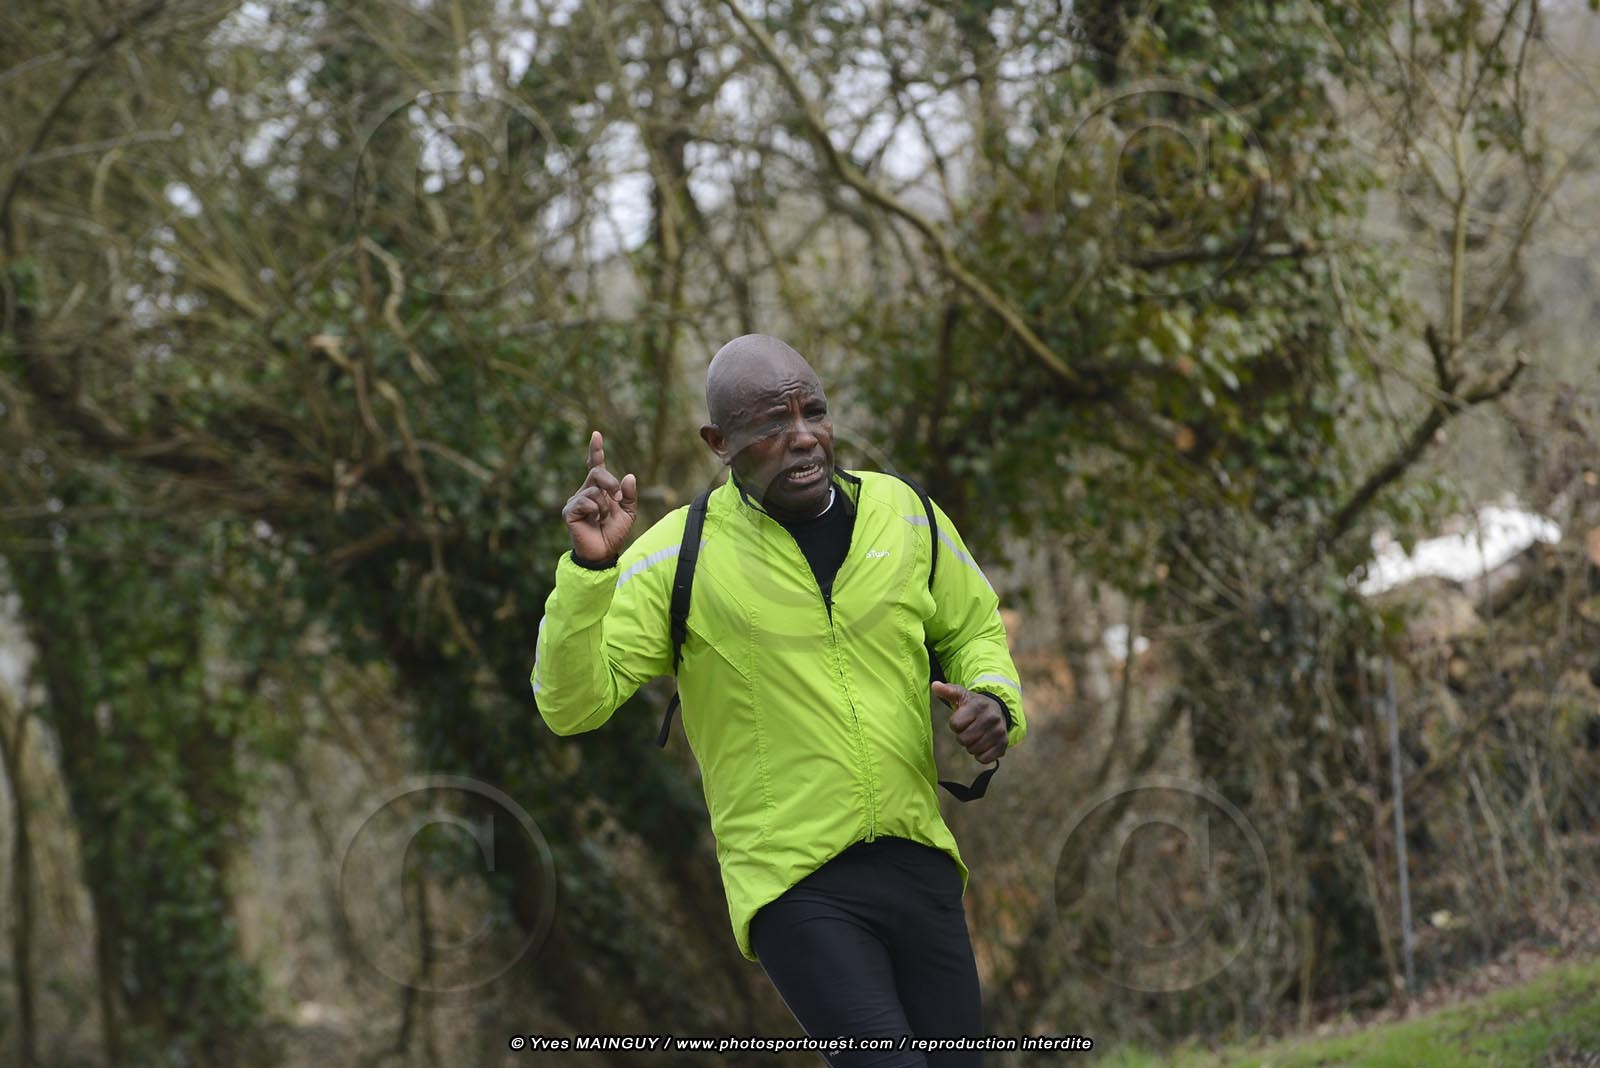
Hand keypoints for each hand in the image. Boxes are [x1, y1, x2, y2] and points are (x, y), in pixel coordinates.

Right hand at [562, 430, 637, 563]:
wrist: (604, 552)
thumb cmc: (614, 533)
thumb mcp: (628, 512)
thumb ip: (629, 495)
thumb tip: (629, 476)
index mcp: (599, 490)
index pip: (596, 466)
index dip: (595, 450)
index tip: (596, 434)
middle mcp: (585, 492)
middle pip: (597, 472)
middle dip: (610, 482)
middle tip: (617, 497)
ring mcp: (575, 501)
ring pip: (593, 489)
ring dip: (605, 504)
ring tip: (603, 517)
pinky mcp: (569, 511)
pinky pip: (585, 501)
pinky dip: (595, 510)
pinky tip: (595, 520)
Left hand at [932, 681, 1007, 764]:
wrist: (998, 710)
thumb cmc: (974, 704)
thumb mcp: (961, 694)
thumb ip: (947, 691)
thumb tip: (934, 685)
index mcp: (979, 705)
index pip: (955, 724)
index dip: (954, 724)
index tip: (961, 719)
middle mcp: (991, 718)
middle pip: (963, 739)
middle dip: (962, 736)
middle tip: (968, 729)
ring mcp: (999, 732)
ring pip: (973, 750)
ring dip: (970, 745)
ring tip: (975, 735)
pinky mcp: (1003, 745)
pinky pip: (984, 759)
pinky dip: (980, 755)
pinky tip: (982, 744)